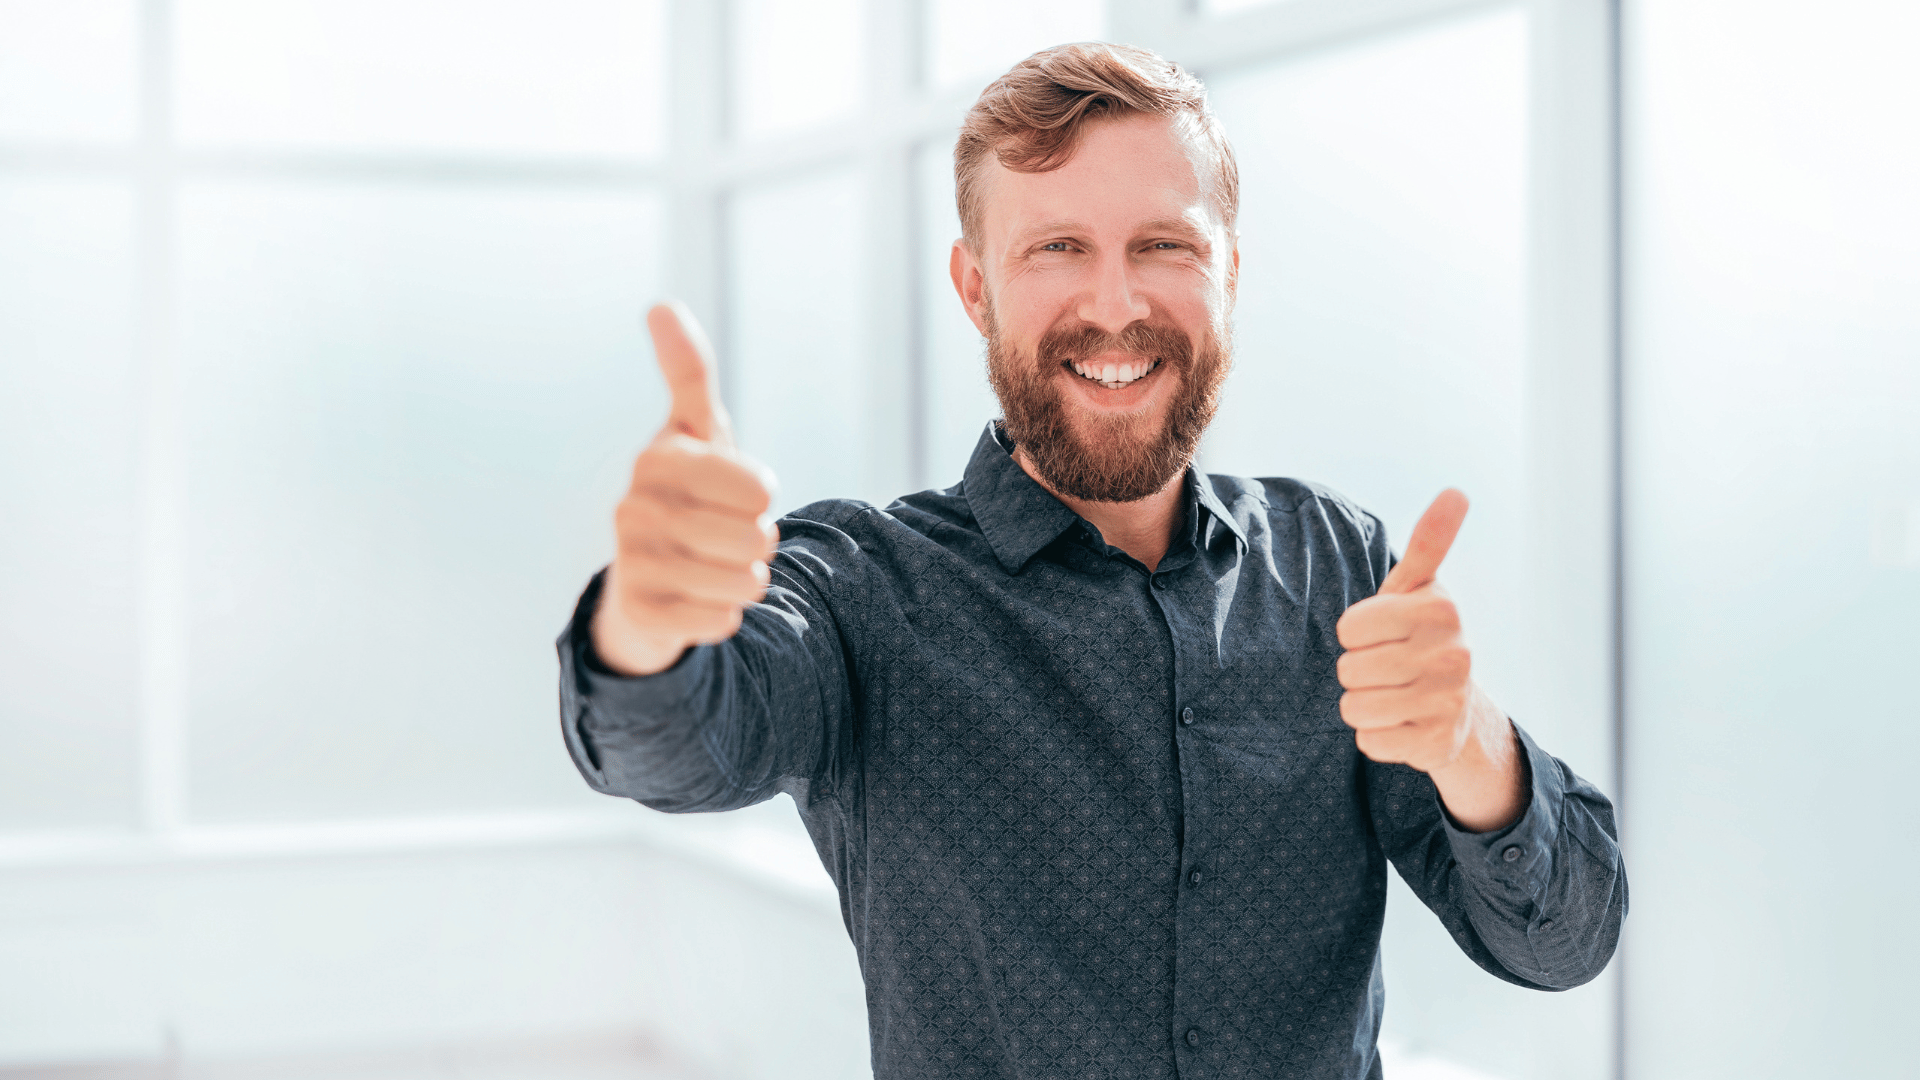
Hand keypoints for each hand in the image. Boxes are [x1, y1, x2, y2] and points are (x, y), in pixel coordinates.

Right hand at [590, 303, 778, 675]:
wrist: (641, 583)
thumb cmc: (683, 494)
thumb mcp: (693, 431)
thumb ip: (687, 372)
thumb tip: (660, 304)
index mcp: (658, 458)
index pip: (758, 487)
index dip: (760, 498)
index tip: (729, 494)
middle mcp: (635, 506)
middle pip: (756, 537)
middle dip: (757, 544)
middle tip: (723, 538)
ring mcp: (632, 561)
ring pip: (745, 582)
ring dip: (744, 581)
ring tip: (710, 568)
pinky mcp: (640, 612)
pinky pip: (723, 621)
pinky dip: (723, 616)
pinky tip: (694, 601)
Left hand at [1335, 489, 1506, 777]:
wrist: (1456, 708)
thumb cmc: (1419, 636)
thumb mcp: (1417, 588)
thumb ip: (1430, 541)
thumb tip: (1456, 491)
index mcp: (1441, 608)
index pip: (1349, 629)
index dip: (1356, 634)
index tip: (1382, 633)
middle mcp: (1455, 654)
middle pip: (1350, 670)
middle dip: (1357, 671)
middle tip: (1387, 668)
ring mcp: (1449, 702)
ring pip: (1354, 708)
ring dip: (1362, 705)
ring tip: (1393, 695)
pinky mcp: (1437, 745)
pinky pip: (1369, 742)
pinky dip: (1375, 736)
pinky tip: (1403, 724)